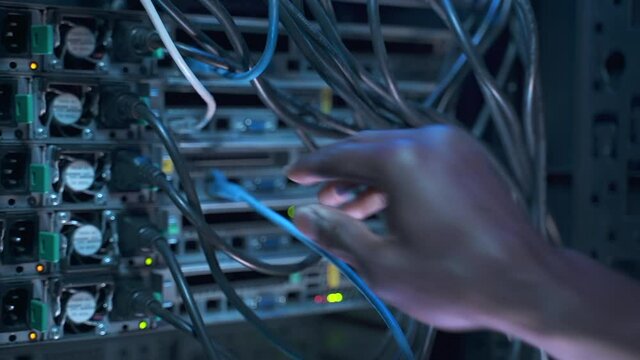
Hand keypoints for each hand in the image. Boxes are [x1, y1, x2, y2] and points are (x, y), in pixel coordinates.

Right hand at [287, 125, 553, 330]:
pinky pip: (421, 160)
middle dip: (339, 173)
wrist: (526, 284)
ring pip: (395, 153)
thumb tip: (306, 217)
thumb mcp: (382, 264)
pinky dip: (398, 178)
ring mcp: (455, 149)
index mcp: (404, 160)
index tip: (294, 174)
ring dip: (367, 178)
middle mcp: (430, 143)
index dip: (311, 167)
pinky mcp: (471, 161)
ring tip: (348, 208)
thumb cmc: (460, 278)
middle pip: (367, 148)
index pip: (341, 155)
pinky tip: (384, 206)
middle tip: (319, 196)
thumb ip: (338, 233)